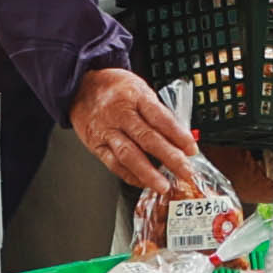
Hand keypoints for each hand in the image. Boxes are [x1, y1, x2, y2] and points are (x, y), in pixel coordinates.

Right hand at [66, 64, 211, 194]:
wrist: (81, 87)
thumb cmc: (115, 88)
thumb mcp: (141, 90)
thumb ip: (158, 112)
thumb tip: (180, 137)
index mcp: (136, 97)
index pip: (160, 118)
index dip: (178, 135)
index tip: (192, 149)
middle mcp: (120, 115)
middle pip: (147, 139)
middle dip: (169, 158)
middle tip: (185, 172)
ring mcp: (106, 131)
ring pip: (129, 155)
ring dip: (148, 173)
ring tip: (163, 185)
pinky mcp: (96, 144)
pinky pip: (113, 163)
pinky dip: (129, 175)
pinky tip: (142, 182)